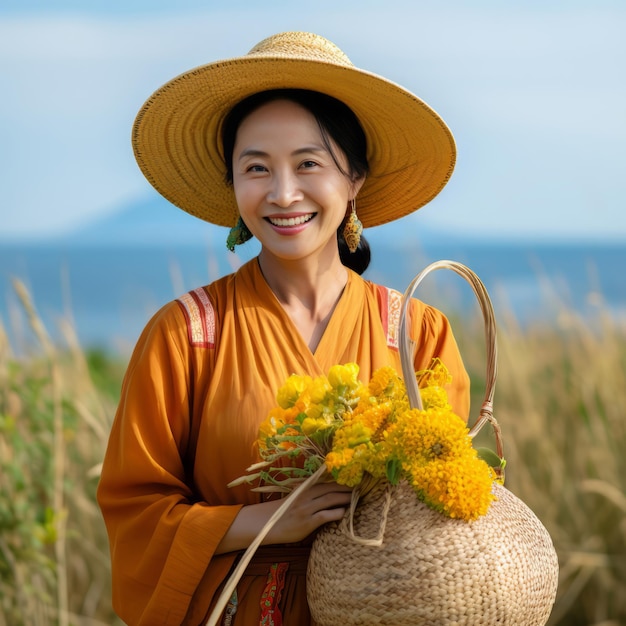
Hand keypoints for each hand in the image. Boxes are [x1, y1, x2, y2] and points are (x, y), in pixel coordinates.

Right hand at [215, 481, 351, 553]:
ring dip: (346, 498)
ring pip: (331, 499)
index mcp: (306, 487)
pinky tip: (345, 513)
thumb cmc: (284, 511)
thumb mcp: (296, 496)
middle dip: (348, 488)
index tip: (355, 479)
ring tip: (358, 498)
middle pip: (332, 488)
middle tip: (363, 488)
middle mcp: (307, 495)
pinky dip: (337, 513)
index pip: (327, 481)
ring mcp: (308, 508)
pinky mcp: (308, 521)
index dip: (342, 480)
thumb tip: (327, 487)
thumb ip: (310, 491)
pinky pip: (325, 515)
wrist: (268, 524)